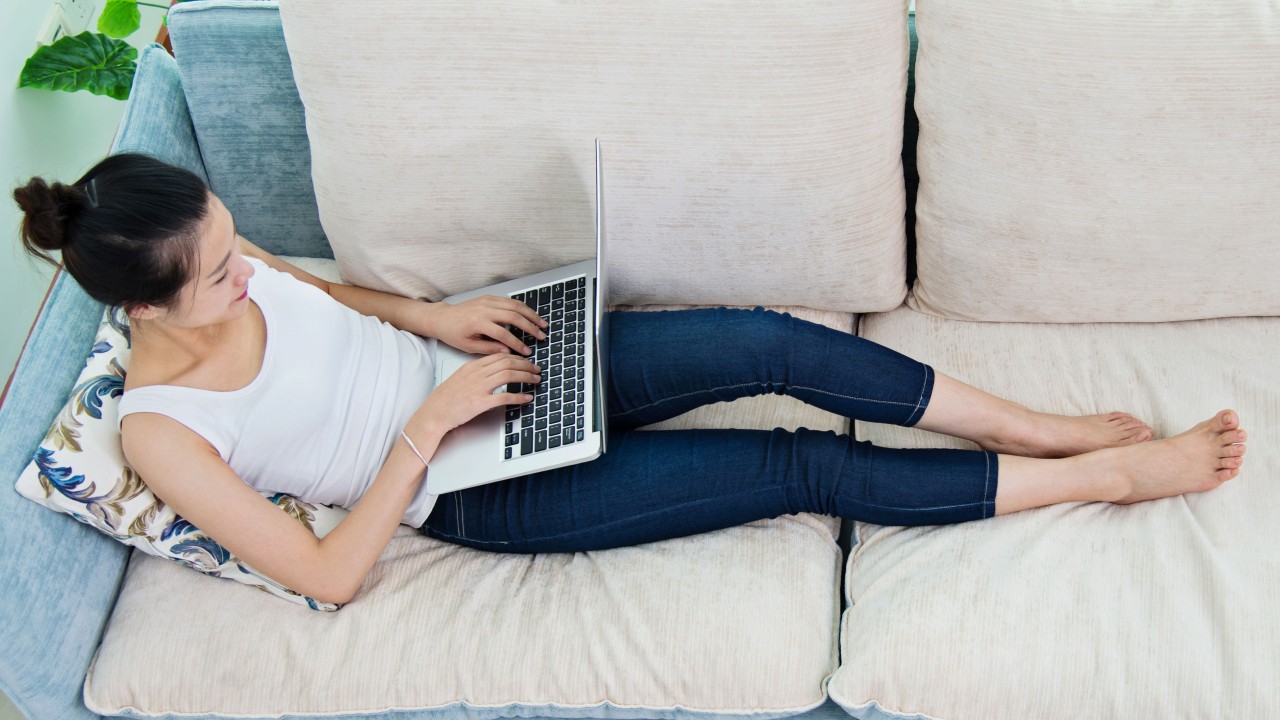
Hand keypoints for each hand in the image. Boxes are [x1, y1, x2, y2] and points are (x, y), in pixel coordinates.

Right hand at [412, 354, 539, 435]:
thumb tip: (497, 370)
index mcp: (472, 366)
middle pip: (507, 363)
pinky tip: (526, 398)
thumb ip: (478, 372)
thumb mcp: (461, 378)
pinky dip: (519, 397)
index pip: (500, 355)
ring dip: (526, 377)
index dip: (517, 357)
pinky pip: (505, 397)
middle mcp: (476, 374)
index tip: (527, 361)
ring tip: (535, 380)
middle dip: (526, 365)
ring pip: (508, 375)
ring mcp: (478, 388)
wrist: (434, 413)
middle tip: (536, 369)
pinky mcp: (480, 403)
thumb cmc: (446, 398)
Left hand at [424, 295, 547, 354]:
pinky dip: (523, 308)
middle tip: (541, 336)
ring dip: (531, 315)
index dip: (517, 344)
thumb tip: (508, 352)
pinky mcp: (490, 297)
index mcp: (478, 322)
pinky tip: (531, 315)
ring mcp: (488, 301)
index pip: (504, 334)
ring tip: (542, 324)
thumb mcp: (469, 346)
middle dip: (530, 327)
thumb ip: (489, 349)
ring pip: (515, 306)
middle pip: (514, 317)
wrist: (442, 317)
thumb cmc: (453, 333)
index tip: (527, 352)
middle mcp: (485, 309)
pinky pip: (510, 301)